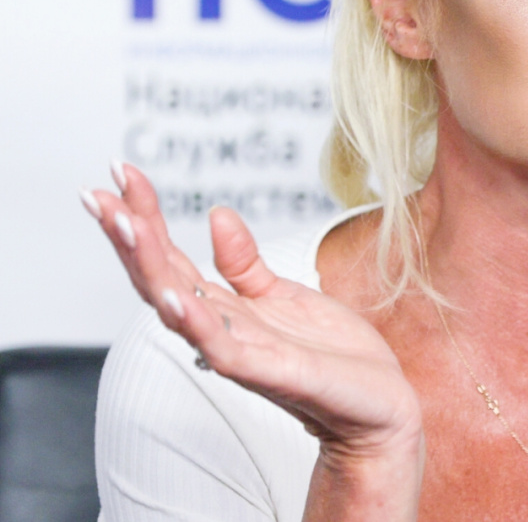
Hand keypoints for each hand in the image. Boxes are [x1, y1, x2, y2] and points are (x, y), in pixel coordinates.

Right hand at [84, 163, 423, 481]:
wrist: (377, 407)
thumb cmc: (333, 356)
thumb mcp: (285, 294)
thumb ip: (245, 263)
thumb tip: (217, 214)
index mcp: (225, 308)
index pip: (170, 257)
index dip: (143, 216)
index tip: (120, 172)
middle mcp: (221, 329)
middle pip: (160, 278)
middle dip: (128, 236)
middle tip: (98, 194)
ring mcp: (241, 351)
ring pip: (178, 308)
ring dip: (149, 268)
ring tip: (124, 226)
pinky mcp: (269, 372)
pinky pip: (221, 348)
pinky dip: (196, 323)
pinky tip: (174, 295)